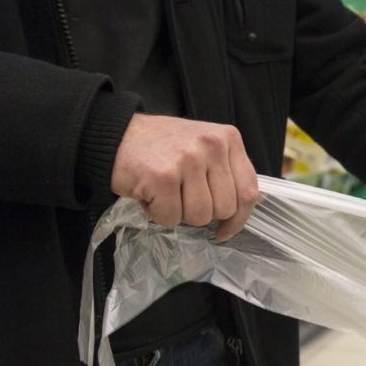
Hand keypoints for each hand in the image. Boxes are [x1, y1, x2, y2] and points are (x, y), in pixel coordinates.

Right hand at [111, 114, 259, 241]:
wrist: (114, 135)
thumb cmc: (162, 147)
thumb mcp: (204, 148)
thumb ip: (227, 171)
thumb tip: (250, 204)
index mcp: (228, 139)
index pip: (248, 191)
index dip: (239, 218)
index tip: (226, 229)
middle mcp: (212, 146)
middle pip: (224, 208)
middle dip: (201, 213)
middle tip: (181, 197)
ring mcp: (188, 160)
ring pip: (200, 216)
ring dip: (179, 214)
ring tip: (165, 193)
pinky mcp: (163, 177)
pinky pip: (171, 218)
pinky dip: (158, 214)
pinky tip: (150, 195)